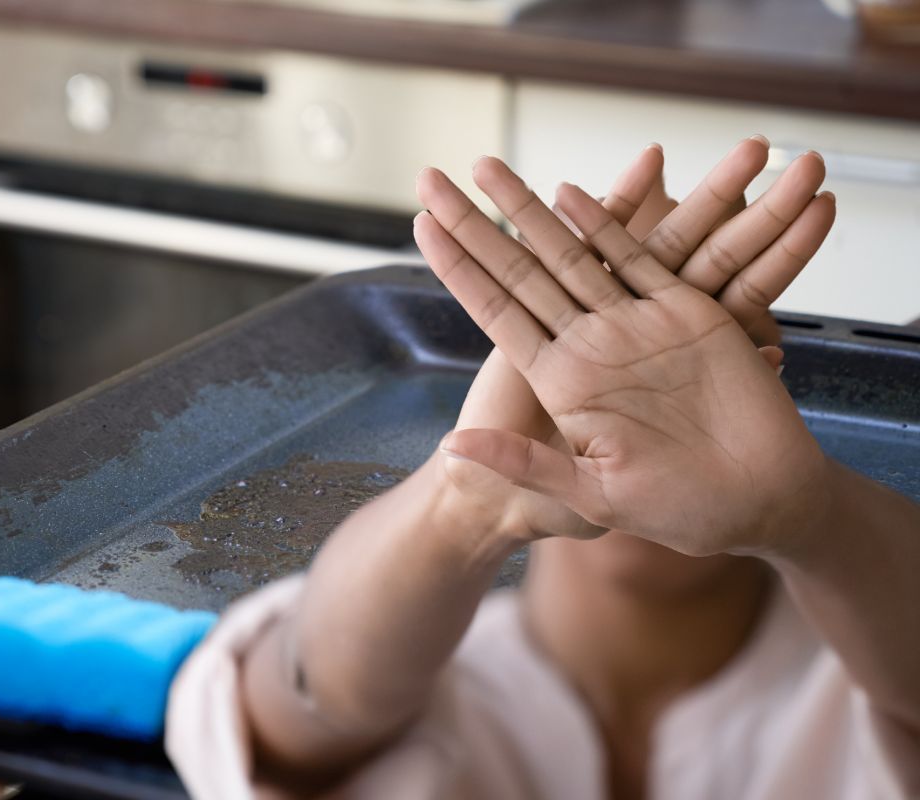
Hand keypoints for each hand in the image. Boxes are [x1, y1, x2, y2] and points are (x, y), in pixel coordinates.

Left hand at [416, 150, 834, 556]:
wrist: (750, 504)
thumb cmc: (669, 508)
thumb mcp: (582, 493)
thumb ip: (521, 461)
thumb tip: (453, 446)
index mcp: (556, 378)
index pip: (493, 308)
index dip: (457, 266)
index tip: (420, 224)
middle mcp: (584, 344)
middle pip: (517, 268)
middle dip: (475, 220)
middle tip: (432, 177)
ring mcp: (629, 325)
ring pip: (570, 250)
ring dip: (529, 206)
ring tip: (488, 165)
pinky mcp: (683, 313)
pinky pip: (638, 259)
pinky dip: (609, 223)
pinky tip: (576, 190)